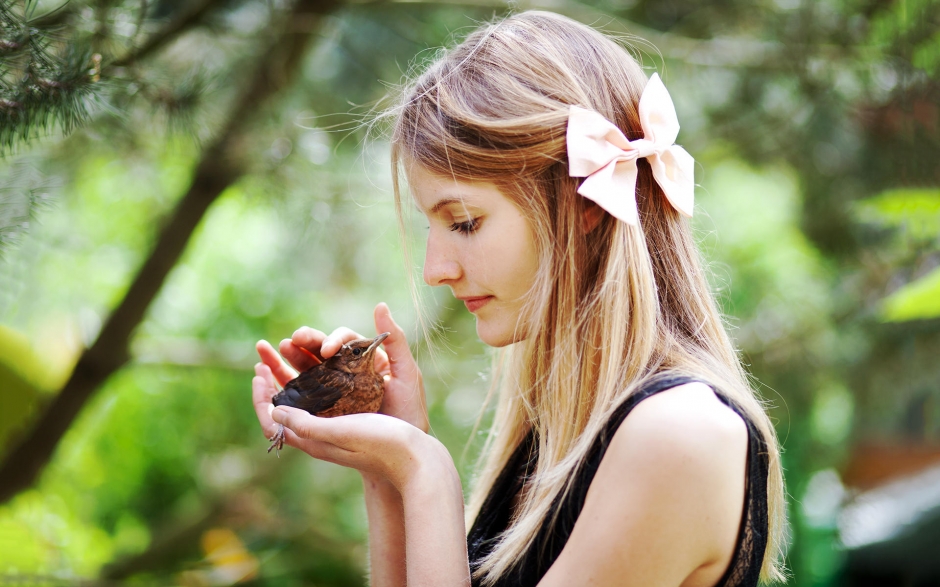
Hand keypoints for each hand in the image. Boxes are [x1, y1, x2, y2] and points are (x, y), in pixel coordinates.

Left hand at [251, 364, 449, 488]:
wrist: (415, 460)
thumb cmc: (380, 445)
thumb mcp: (339, 432)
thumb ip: (305, 423)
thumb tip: (275, 410)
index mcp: (313, 438)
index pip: (273, 418)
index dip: (260, 394)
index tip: (259, 369)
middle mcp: (321, 432)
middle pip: (286, 401)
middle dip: (274, 373)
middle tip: (266, 348)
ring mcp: (337, 424)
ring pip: (306, 393)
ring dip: (293, 368)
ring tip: (289, 346)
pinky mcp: (353, 417)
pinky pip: (326, 392)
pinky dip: (317, 373)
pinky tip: (323, 357)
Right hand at [253, 302, 428, 431]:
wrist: (406, 449)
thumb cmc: (409, 411)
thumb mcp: (407, 373)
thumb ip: (395, 339)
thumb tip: (380, 306)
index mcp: (363, 360)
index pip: (342, 342)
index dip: (332, 341)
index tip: (329, 350)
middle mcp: (344, 374)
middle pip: (317, 353)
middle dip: (300, 345)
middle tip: (287, 342)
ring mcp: (331, 393)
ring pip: (302, 371)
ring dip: (281, 361)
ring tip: (264, 351)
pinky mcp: (321, 412)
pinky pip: (296, 397)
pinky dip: (278, 386)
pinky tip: (264, 377)